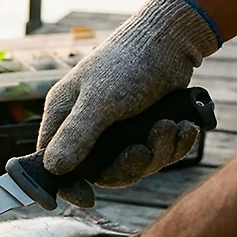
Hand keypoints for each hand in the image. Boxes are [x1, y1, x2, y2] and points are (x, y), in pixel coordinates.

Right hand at [39, 0, 220, 206]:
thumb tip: (52, 169)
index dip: (67, 184)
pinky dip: (172, 146)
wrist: (172, 39)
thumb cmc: (128, 63)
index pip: (52, 163)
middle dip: (129, 166)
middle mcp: (84, 126)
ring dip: (157, 152)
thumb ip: (76, 136)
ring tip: (171, 127)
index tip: (86, 197)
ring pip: (130, 165)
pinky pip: (153, 155)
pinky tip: (184, 128)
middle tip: (146, 150)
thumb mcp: (100, 102)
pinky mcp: (141, 129)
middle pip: (98, 172)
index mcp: (63, 116)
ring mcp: (114, 130)